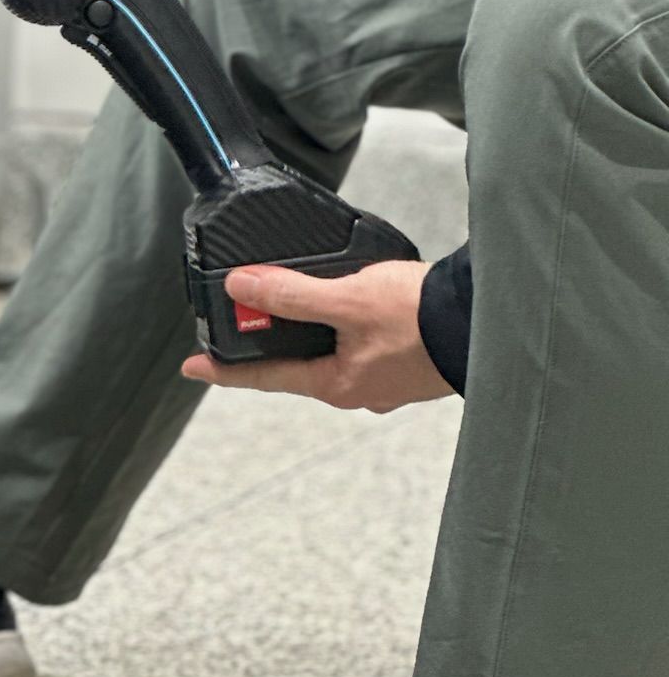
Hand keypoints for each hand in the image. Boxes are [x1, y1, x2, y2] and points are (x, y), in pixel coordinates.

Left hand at [180, 260, 454, 413]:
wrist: (485, 321)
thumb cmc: (420, 318)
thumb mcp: (346, 299)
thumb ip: (291, 294)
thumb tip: (241, 287)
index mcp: (337, 384)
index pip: (265, 378)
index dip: (225, 370)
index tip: (192, 369)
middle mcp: (357, 389)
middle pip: (295, 364)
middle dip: (269, 340)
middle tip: (241, 315)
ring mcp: (383, 378)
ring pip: (328, 352)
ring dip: (305, 328)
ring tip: (288, 299)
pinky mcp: (404, 361)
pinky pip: (357, 344)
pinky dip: (338, 324)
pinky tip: (343, 303)